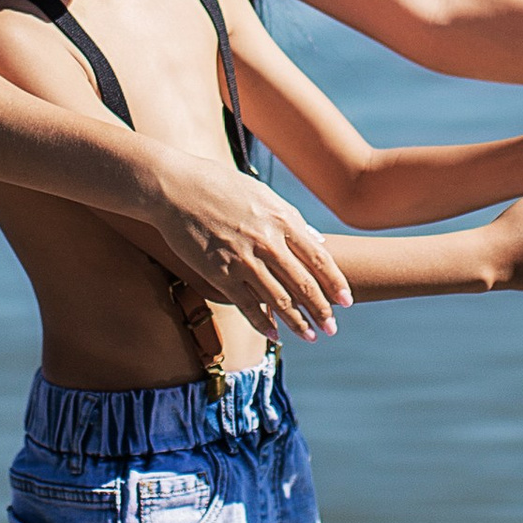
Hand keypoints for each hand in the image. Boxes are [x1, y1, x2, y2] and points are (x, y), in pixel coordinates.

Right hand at [145, 147, 351, 340]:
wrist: (175, 187)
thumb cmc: (219, 185)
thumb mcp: (263, 194)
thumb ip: (292, 219)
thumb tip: (317, 239)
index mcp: (282, 219)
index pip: (319, 258)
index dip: (335, 283)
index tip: (347, 300)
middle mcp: (268, 241)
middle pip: (304, 284)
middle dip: (322, 310)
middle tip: (332, 328)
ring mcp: (244, 259)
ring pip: (279, 300)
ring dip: (298, 323)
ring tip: (310, 337)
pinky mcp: (220, 273)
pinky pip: (247, 305)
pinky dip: (263, 324)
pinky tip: (274, 335)